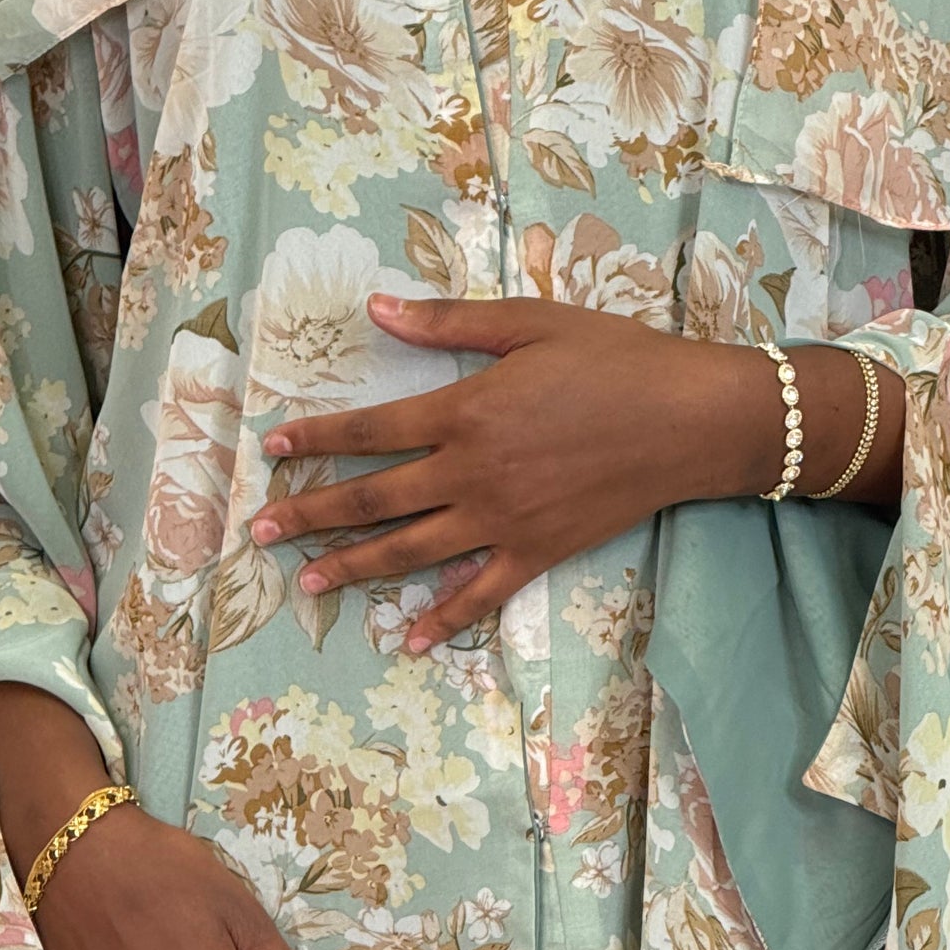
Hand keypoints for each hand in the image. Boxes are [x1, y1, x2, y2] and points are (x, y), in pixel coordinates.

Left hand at [248, 293, 902, 650]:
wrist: (689, 420)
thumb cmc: (615, 359)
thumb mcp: (529, 322)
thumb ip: (448, 323)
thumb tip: (374, 309)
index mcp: (464, 412)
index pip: (370, 431)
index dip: (317, 441)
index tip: (274, 452)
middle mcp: (471, 473)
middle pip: (374, 500)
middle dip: (311, 516)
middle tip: (260, 534)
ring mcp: (501, 521)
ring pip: (410, 552)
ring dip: (354, 569)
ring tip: (308, 585)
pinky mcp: (535, 554)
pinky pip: (479, 596)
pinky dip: (443, 620)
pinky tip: (409, 640)